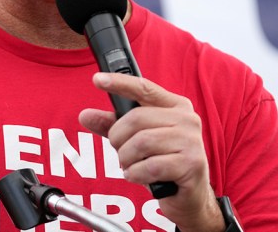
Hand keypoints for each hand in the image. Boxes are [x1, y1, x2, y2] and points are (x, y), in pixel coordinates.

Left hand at [78, 72, 224, 231]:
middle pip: (136, 119)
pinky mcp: (191, 164)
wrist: (189, 197)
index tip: (97, 80)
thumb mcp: (135, 141)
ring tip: (131, 166)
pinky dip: (136, 174)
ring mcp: (192, 141)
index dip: (120, 83)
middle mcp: (187, 119)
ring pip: (141, 142)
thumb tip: (85, 115)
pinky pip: (150, 166)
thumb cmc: (163, 164)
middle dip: (118, 139)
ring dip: (126, 159)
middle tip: (120, 152)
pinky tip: (139, 176)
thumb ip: (113, 126)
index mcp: (175, 106)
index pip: (144, 88)